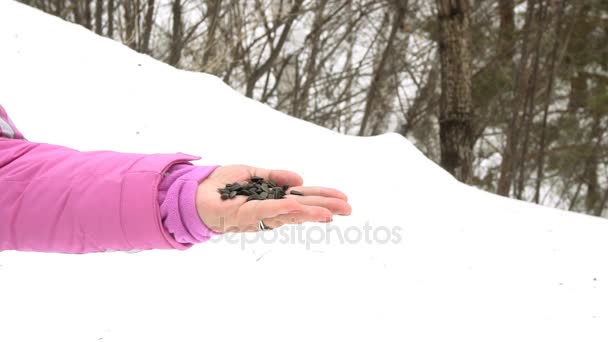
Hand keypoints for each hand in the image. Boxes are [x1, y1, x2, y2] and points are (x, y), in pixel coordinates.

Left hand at [195, 165, 351, 232]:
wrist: (192, 193)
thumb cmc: (219, 185)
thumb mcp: (252, 173)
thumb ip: (274, 176)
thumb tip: (300, 179)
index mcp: (273, 198)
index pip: (303, 197)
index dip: (322, 197)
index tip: (343, 199)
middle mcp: (269, 209)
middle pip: (303, 207)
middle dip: (326, 207)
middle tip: (349, 209)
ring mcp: (258, 215)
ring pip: (289, 213)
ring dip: (311, 212)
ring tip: (332, 213)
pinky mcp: (244, 216)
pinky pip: (266, 211)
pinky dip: (282, 208)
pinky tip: (297, 206)